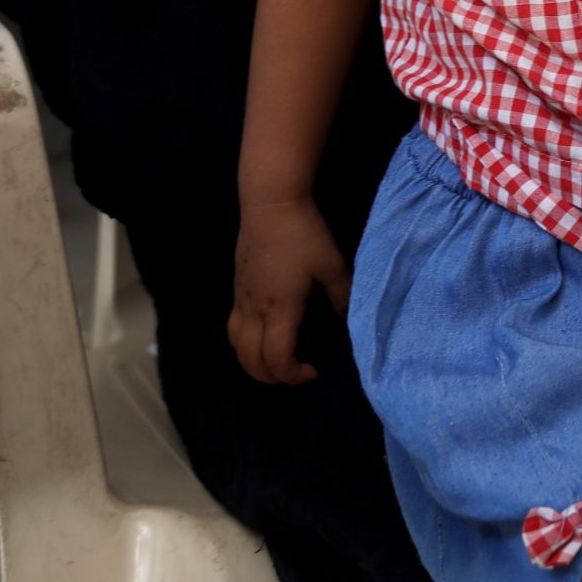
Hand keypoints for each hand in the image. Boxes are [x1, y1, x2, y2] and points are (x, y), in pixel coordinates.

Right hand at [229, 197, 350, 385]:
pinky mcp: (237, 288)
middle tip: (293, 375)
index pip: (276, 359)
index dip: (292, 375)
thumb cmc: (304, 234)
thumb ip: (342, 296)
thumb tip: (348, 320)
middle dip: (270, 377)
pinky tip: (262, 335)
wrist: (270, 204)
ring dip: (251, 362)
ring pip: (235, 345)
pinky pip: (234, 326)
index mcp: (280, 309)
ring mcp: (241, 299)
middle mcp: (254, 310)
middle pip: (249, 359)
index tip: (313, 373)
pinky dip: (244, 343)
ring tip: (274, 363)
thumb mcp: (333, 265)